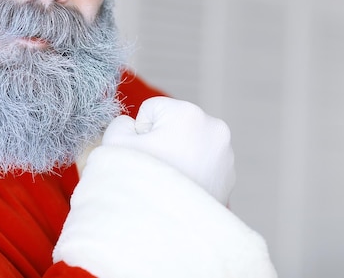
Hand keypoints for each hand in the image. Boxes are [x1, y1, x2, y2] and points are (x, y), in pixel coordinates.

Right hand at [102, 97, 234, 204]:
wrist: (165, 233)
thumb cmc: (138, 184)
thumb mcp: (114, 145)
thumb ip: (120, 124)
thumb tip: (133, 125)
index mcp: (188, 113)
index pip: (152, 110)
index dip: (140, 133)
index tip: (145, 154)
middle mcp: (214, 128)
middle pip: (173, 125)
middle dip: (163, 142)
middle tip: (157, 168)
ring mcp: (226, 153)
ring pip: (189, 144)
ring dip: (179, 156)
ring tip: (169, 180)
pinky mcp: (230, 174)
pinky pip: (202, 163)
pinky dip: (192, 172)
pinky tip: (181, 189)